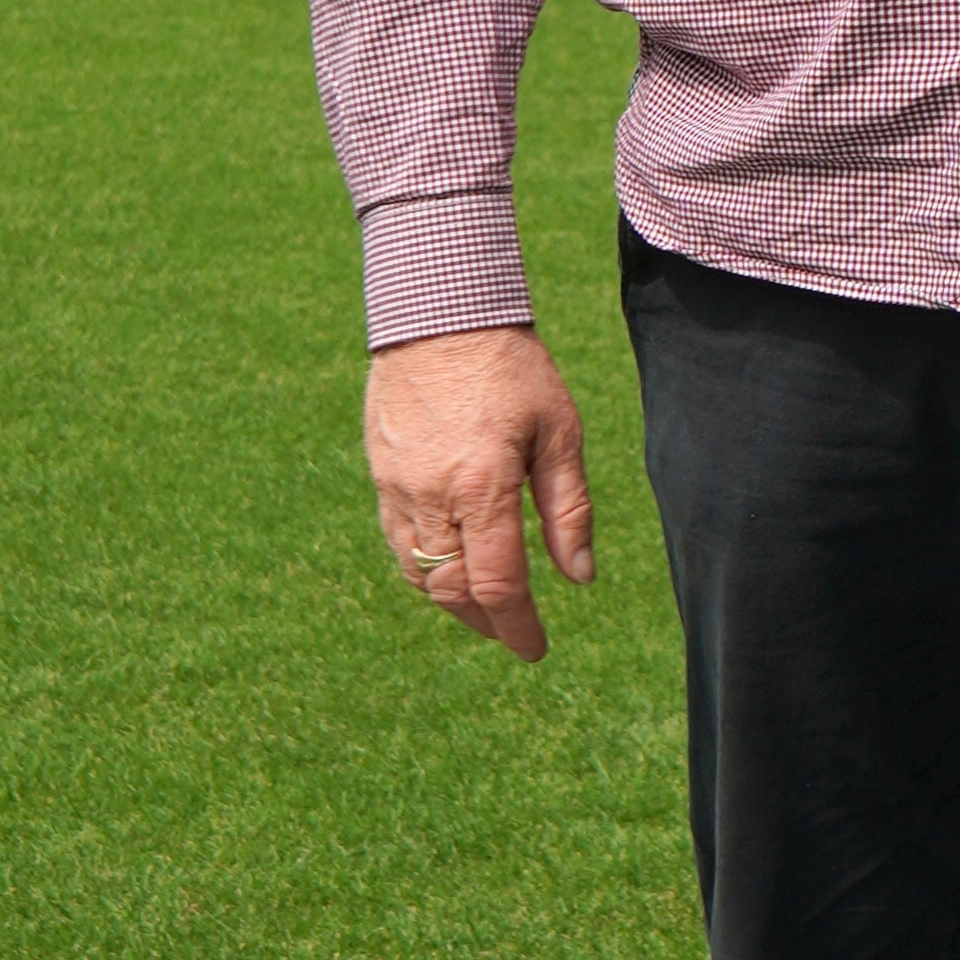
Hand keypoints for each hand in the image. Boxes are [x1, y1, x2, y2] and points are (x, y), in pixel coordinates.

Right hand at [365, 327, 594, 662]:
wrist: (439, 310)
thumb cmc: (512, 366)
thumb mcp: (559, 432)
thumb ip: (568, 510)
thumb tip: (580, 577)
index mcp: (482, 487)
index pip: (498, 585)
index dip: (518, 627)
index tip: (536, 650)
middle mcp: (432, 495)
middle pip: (452, 589)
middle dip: (485, 622)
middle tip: (514, 633)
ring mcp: (397, 485)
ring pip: (417, 571)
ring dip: (450, 600)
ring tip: (484, 608)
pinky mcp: (380, 471)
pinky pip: (396, 539)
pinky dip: (423, 566)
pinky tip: (449, 563)